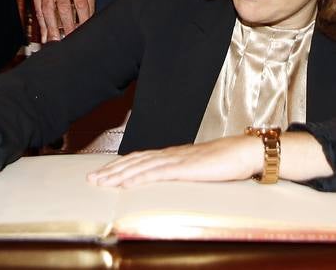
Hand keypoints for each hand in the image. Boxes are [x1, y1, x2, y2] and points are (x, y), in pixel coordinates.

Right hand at [33, 0, 94, 42]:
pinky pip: (38, 9)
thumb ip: (88, 5)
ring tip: (54, 40)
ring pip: (48, 10)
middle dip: (67, 26)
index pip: (80, 3)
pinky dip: (42, 23)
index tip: (83, 31)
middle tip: (69, 39)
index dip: (83, 19)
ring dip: (51, 27)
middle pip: (63, 8)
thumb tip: (87, 24)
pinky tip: (45, 33)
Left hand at [87, 135, 260, 187]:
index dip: (119, 166)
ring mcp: (176, 160)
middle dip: (111, 170)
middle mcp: (170, 154)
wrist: (244, 152)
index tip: (102, 173)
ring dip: (119, 174)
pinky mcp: (185, 168)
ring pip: (140, 166)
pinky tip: (127, 183)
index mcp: (173, 155)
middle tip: (91, 179)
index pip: (140, 159)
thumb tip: (170, 180)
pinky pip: (157, 173)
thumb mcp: (198, 169)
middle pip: (134, 161)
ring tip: (102, 182)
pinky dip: (139, 177)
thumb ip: (183, 172)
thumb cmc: (226, 162)